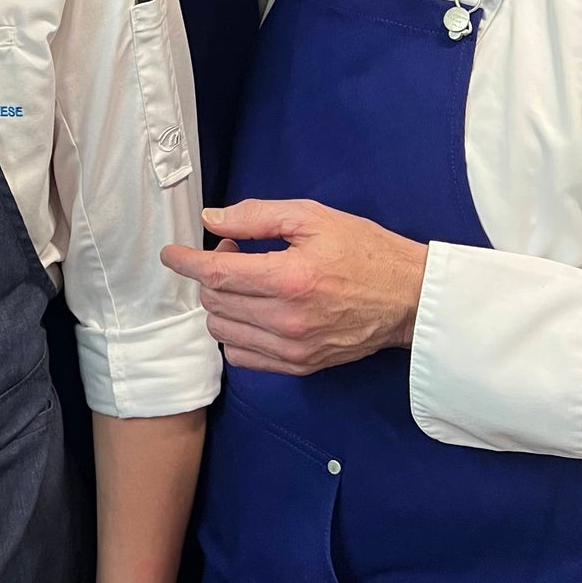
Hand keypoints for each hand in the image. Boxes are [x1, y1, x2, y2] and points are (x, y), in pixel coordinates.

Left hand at [163, 200, 427, 374]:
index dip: (185, 262)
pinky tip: (254, 311)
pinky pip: (242, 356)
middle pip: (215, 302)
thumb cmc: (365, 250)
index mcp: (290, 278)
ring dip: (221, 303)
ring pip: (223, 331)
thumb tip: (210, 220)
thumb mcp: (313, 217)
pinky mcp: (300, 366)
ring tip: (247, 282)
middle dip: (211, 274)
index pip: (216, 275)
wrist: (409, 298)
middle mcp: (287, 320)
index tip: (171, 254)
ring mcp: (293, 348)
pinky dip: (236, 333)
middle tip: (234, 253)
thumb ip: (257, 216)